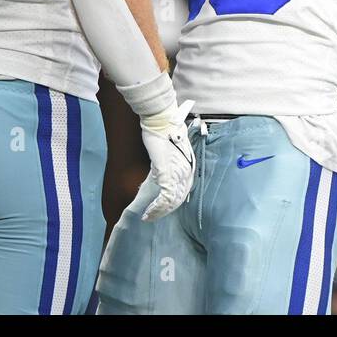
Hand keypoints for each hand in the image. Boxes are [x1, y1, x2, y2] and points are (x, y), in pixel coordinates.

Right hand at [138, 97, 195, 220]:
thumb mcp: (166, 151)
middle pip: (179, 199)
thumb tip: (158, 173)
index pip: (183, 191)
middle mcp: (186, 172)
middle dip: (165, 211)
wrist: (162, 119)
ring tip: (148, 218)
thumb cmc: (163, 130)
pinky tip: (148, 214)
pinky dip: (156, 208)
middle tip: (153, 217)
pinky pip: (164, 197)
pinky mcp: (167, 173)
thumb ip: (165, 163)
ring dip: (159, 212)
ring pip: (172, 202)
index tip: (162, 208)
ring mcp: (178, 173)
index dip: (173, 202)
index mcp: (188, 167)